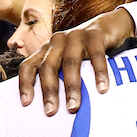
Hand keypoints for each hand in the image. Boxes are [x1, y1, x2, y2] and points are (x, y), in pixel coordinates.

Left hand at [17, 6, 135, 113]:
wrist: (112, 24)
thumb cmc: (86, 51)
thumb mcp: (68, 61)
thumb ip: (60, 76)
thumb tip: (54, 108)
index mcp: (47, 50)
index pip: (28, 65)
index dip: (25, 84)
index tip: (26, 103)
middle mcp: (57, 42)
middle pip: (48, 67)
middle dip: (49, 91)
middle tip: (51, 111)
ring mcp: (75, 36)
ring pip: (70, 63)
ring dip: (71, 87)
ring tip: (73, 106)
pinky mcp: (95, 35)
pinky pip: (96, 56)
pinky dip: (99, 73)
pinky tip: (101, 89)